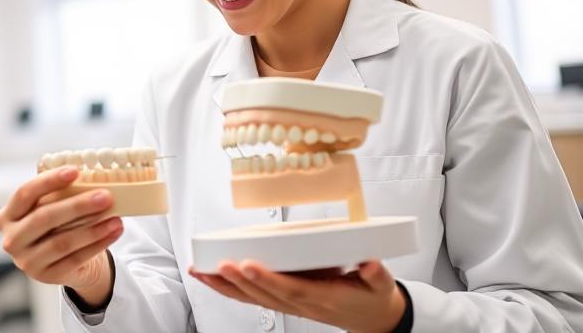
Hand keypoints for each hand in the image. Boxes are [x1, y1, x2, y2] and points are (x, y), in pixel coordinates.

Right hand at [0, 166, 122, 304]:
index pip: (25, 193)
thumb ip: (61, 194)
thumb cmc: (57, 225)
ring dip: (93, 228)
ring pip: (62, 242)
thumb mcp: (51, 207)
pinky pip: (76, 259)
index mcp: (7, 216)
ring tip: (116, 217)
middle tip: (105, 196)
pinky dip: (98, 244)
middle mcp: (11, 240)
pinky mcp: (47, 277)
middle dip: (77, 206)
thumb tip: (90, 178)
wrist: (63, 261)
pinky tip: (114, 231)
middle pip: (44, 218)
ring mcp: (27, 262)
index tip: (75, 171)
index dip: (49, 181)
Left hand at [189, 260, 406, 332]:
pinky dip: (231, 290)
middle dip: (239, 281)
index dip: (268, 279)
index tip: (248, 266)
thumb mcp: (381, 285)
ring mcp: (292, 306)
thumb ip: (376, 275)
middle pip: (265, 296)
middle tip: (217, 265)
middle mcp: (302, 305)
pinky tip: (213, 279)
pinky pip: (254, 299)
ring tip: (202, 272)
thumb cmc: (372, 298)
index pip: (291, 289)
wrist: (373, 319)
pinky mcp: (286, 302)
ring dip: (226, 287)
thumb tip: (370, 263)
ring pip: (254, 299)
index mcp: (323, 298)